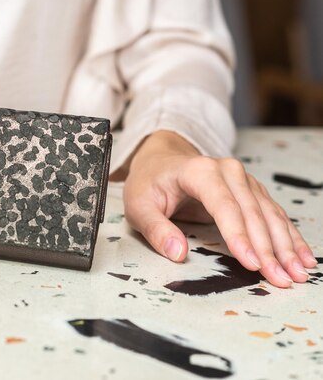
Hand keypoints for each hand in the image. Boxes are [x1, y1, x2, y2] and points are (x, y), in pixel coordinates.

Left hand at [120, 130, 316, 287]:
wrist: (161, 159)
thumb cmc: (149, 183)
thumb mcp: (138, 206)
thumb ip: (156, 229)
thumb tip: (178, 253)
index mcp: (200, 171)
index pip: (224, 206)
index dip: (239, 236)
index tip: (251, 263)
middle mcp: (228, 172)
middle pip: (253, 213)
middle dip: (269, 249)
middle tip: (280, 279)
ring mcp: (244, 180)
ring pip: (270, 215)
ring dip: (285, 246)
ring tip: (298, 274)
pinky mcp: (251, 190)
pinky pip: (274, 214)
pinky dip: (289, 236)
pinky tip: (302, 256)